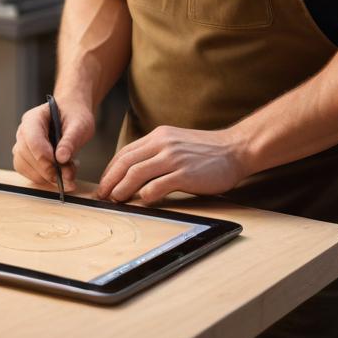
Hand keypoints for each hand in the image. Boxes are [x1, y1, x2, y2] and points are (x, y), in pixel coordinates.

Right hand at [13, 100, 94, 191]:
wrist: (72, 114)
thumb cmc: (74, 115)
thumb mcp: (79, 124)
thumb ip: (70, 140)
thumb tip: (61, 158)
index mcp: (33, 118)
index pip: (32, 140)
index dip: (44, 156)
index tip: (61, 164)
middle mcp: (23, 132)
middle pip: (25, 155)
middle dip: (47, 169)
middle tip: (69, 174)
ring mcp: (22, 145)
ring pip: (24, 167)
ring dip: (45, 176)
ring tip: (68, 172)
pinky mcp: (26, 158)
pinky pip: (28, 173)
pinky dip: (44, 179)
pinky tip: (60, 173)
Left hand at [96, 126, 251, 203]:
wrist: (235, 149)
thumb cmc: (206, 151)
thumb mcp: (176, 143)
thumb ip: (157, 153)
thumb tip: (134, 173)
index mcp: (159, 136)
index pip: (126, 152)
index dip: (111, 169)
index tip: (105, 183)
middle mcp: (163, 144)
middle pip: (126, 162)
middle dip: (110, 180)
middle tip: (103, 195)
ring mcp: (174, 158)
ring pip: (137, 173)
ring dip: (122, 189)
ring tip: (116, 200)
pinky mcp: (185, 174)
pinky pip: (157, 186)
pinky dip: (146, 195)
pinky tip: (143, 201)